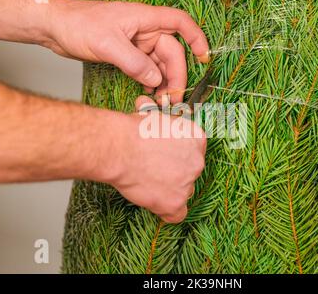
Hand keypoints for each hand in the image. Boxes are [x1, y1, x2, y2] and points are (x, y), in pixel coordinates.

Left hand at [46, 0, 209, 103]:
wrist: (54, 27)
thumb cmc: (77, 24)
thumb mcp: (107, 44)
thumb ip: (134, 63)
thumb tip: (155, 81)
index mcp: (144, 19)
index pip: (180, 23)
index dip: (196, 38)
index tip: (204, 57)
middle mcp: (144, 30)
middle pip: (172, 52)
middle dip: (175, 75)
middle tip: (172, 98)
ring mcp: (136, 43)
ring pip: (159, 64)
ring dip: (163, 82)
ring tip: (160, 101)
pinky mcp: (127, 54)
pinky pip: (146, 69)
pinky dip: (150, 82)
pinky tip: (148, 94)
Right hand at [100, 96, 206, 222]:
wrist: (119, 147)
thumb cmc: (132, 130)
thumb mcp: (153, 116)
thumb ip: (160, 121)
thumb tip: (144, 103)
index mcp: (197, 138)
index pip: (194, 151)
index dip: (177, 154)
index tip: (164, 156)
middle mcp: (198, 161)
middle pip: (190, 172)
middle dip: (174, 172)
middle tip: (153, 168)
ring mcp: (188, 183)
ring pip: (183, 191)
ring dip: (169, 190)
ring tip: (147, 182)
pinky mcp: (175, 202)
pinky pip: (177, 214)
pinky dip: (166, 211)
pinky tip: (155, 203)